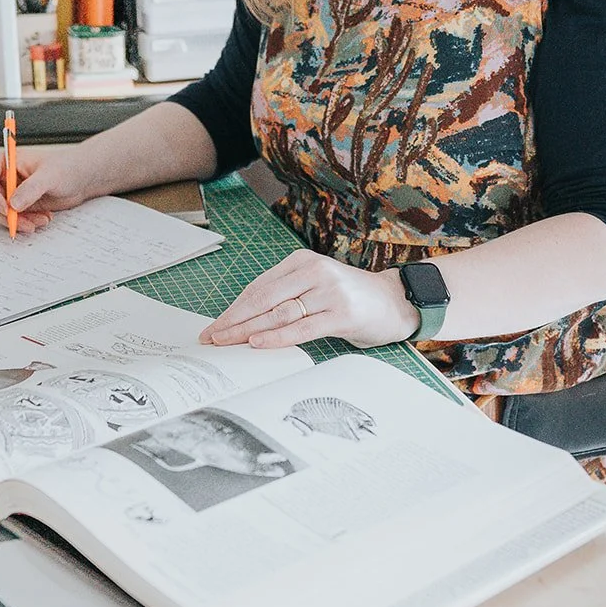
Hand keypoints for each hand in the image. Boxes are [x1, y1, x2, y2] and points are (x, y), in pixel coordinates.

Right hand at [0, 147, 94, 234]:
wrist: (81, 178)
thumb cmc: (66, 167)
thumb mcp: (50, 175)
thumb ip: (31, 188)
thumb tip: (13, 204)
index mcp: (4, 163)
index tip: (5, 208)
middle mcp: (3, 179)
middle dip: (5, 215)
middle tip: (25, 222)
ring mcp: (10, 194)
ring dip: (17, 222)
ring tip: (40, 220)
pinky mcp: (19, 207)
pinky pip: (12, 221)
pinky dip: (25, 224)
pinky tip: (43, 219)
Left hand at [198, 249, 419, 349]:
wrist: (394, 302)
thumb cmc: (349, 299)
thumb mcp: (315, 288)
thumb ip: (286, 297)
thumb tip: (243, 323)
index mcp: (301, 262)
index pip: (257, 288)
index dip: (232, 309)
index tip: (213, 327)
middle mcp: (313, 271)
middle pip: (262, 299)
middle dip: (232, 321)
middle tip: (211, 338)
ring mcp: (328, 291)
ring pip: (278, 313)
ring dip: (247, 330)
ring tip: (226, 344)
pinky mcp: (341, 313)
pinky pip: (302, 327)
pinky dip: (277, 336)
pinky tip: (258, 343)